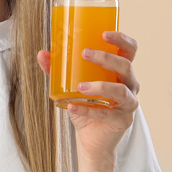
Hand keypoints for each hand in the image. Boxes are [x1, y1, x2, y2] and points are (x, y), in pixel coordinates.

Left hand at [37, 31, 140, 160]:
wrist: (90, 137)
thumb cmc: (85, 105)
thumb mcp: (69, 85)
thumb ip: (57, 70)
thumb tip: (42, 53)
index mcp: (120, 71)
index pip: (129, 50)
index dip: (121, 39)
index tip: (104, 33)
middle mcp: (129, 85)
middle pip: (126, 66)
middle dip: (106, 58)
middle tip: (85, 53)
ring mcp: (128, 103)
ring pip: (121, 91)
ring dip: (100, 86)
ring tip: (79, 86)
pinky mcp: (123, 121)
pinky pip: (107, 114)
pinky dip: (88, 110)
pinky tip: (72, 107)